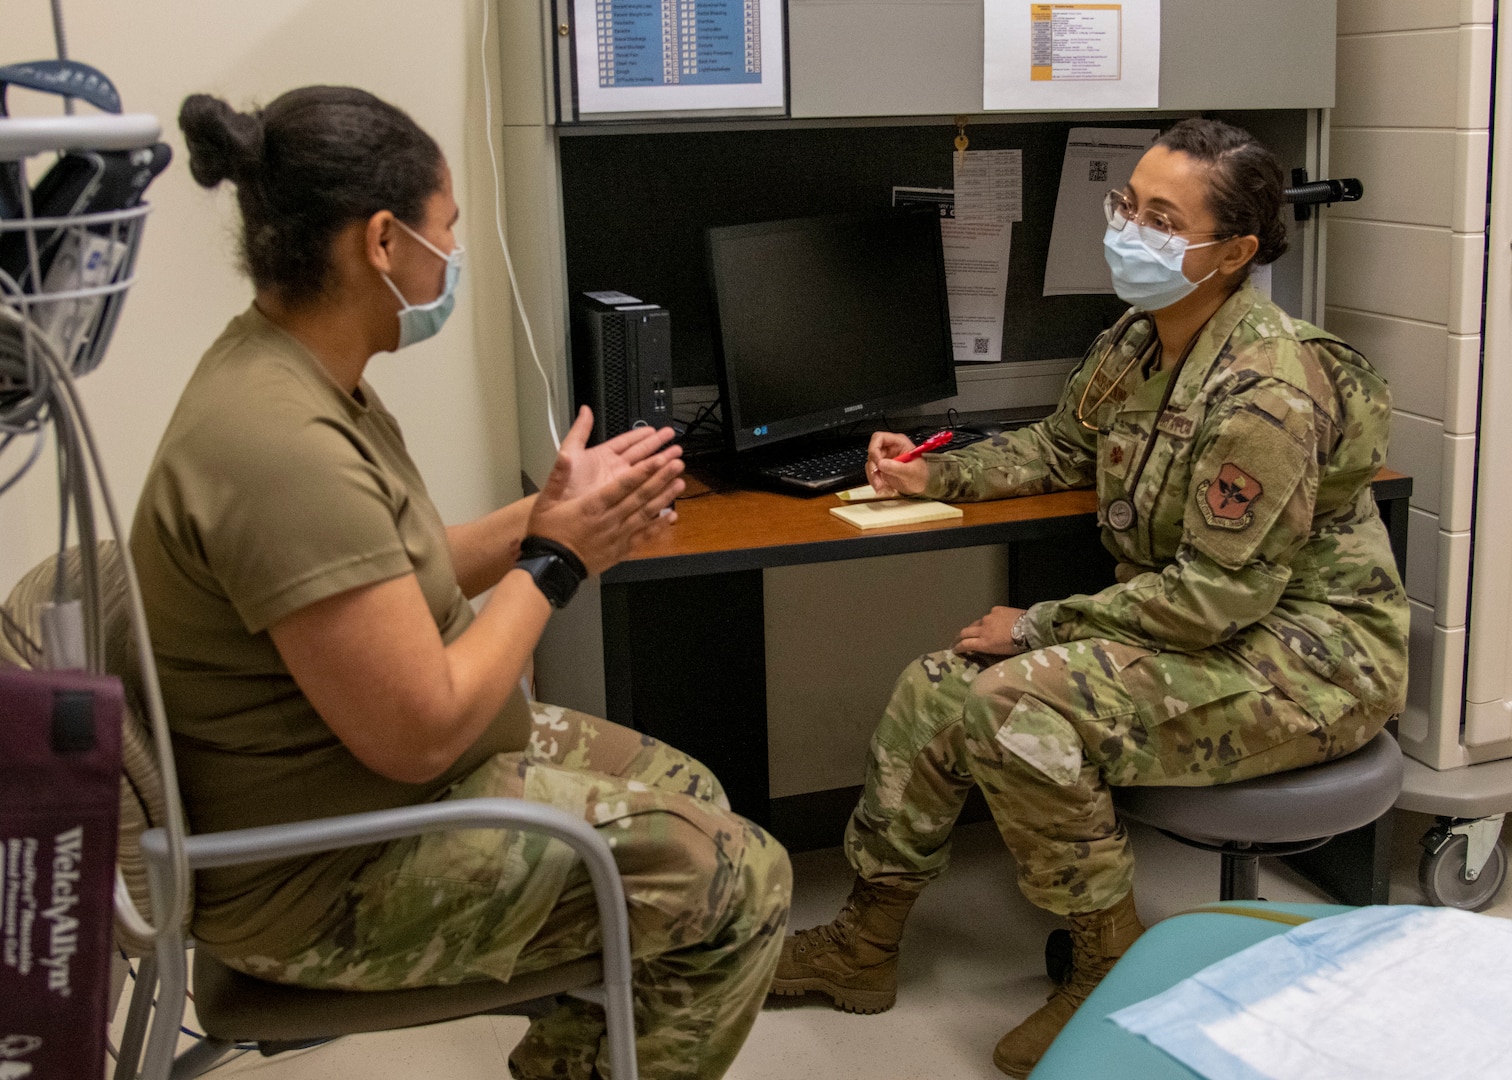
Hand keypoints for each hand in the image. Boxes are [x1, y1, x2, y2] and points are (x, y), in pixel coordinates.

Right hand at [527, 417, 685, 575]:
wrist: (551, 567)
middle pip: (640, 496)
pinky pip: (644, 536)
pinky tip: (672, 517)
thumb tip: (566, 455)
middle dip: (661, 478)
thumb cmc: (548, 534)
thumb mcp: (545, 501)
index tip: (659, 459)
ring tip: (680, 483)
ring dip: (664, 497)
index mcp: (593, 505)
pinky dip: (659, 526)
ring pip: (646, 513)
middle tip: (677, 464)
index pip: (623, 484)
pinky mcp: (621, 549)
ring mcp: (618, 535)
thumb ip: (558, 476)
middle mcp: (609, 519)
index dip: (643, 471)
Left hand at [554, 406, 679, 500]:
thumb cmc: (562, 488)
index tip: (656, 430)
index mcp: (603, 457)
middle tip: (674, 441)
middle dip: (659, 448)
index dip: (642, 435)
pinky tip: (669, 488)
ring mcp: (621, 487)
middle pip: (641, 456)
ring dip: (662, 467)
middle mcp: (614, 471)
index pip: (627, 442)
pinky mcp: (624, 503)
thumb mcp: (569, 454)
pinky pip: (644, 496)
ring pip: (646, 474)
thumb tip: (585, 410)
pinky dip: (657, 493)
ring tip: (678, 461)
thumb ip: (579, 432)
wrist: (561, 517)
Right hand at [866, 431, 928, 496]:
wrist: (924, 486)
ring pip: (871, 464)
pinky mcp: (883, 469)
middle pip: (872, 452)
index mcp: (898, 442)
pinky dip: (875, 482)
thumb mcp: (911, 471)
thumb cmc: (922, 475)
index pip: (879, 438)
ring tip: (881, 487)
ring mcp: (885, 459)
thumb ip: (896, 467)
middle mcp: (890, 449)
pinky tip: (883, 488)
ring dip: (873, 477)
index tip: (878, 462)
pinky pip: (873, 474)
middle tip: (878, 476)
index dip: (874, 448)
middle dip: (873, 467)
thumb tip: (881, 463)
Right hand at [954, 606, 1027, 658]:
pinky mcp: (996, 609)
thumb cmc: (1019, 645)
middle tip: (957, 640)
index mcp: (984, 643)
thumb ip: (989, 649)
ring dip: (976, 628)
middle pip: (964, 632)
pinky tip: (996, 621)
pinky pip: (990, 615)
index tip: (954, 650)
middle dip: (959, 637)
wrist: (1030, 629)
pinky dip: (990, 619)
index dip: (957, 648)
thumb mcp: (1001, 653)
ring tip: (979, 631)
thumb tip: (984, 649)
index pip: (964, 644)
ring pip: (977, 622)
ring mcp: (988, 618)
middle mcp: (982, 629)